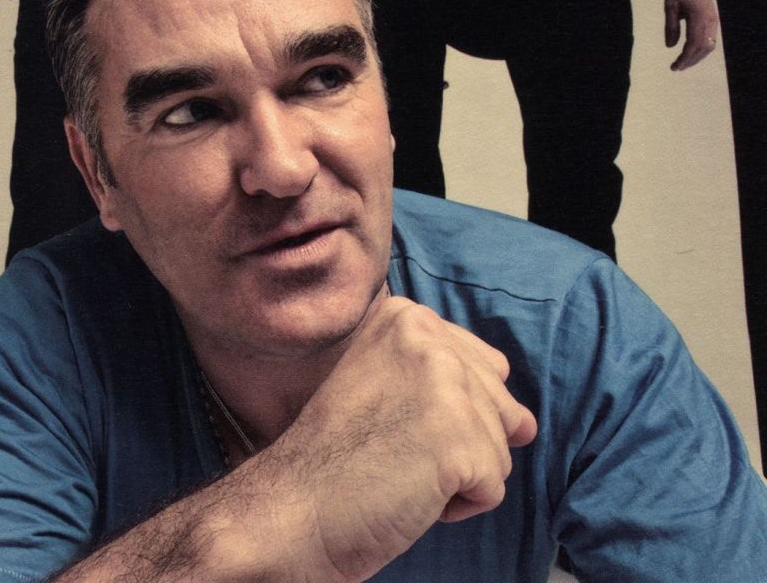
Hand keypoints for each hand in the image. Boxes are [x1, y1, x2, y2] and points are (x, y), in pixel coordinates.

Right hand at [277, 297, 536, 582]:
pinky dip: (458, 506)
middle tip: (394, 448)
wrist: (297, 505)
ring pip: (499, 448)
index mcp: (407, 317)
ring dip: (458, 475)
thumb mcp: (387, 382)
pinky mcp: (458, 440)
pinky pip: (493, 488)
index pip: (484, 368)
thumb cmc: (337, 454)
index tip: (395, 422)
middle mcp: (428, 338)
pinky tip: (409, 493)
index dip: (450, 412)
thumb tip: (528, 422)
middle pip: (498, 405)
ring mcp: (445, 385)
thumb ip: (455, 380)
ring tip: (399, 469)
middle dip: (459, 442)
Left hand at [665, 0, 718, 70]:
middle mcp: (709, 21)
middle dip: (690, 60)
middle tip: (676, 68)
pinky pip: (710, 40)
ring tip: (682, 64)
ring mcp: (713, 22)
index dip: (685, 58)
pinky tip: (690, 54)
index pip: (694, 44)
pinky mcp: (713, 21)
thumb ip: (671, 27)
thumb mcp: (670, 7)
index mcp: (698, 17)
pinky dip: (701, 50)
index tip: (675, 66)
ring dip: (696, 57)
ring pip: (709, 46)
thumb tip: (670, 46)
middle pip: (703, 48)